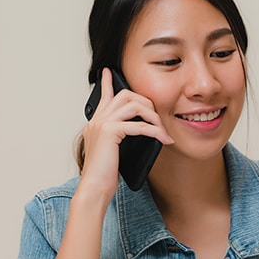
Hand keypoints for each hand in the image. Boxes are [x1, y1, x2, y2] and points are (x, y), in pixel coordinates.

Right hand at [79, 68, 172, 197]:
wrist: (94, 187)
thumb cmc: (104, 175)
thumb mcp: (112, 152)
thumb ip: (119, 138)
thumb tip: (140, 131)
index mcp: (96, 123)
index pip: (103, 96)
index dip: (107, 82)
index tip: (108, 71)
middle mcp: (97, 120)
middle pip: (125, 95)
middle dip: (146, 102)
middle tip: (157, 118)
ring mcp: (102, 124)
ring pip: (133, 105)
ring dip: (153, 116)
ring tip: (162, 130)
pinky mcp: (110, 132)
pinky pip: (139, 125)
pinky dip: (154, 131)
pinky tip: (163, 139)